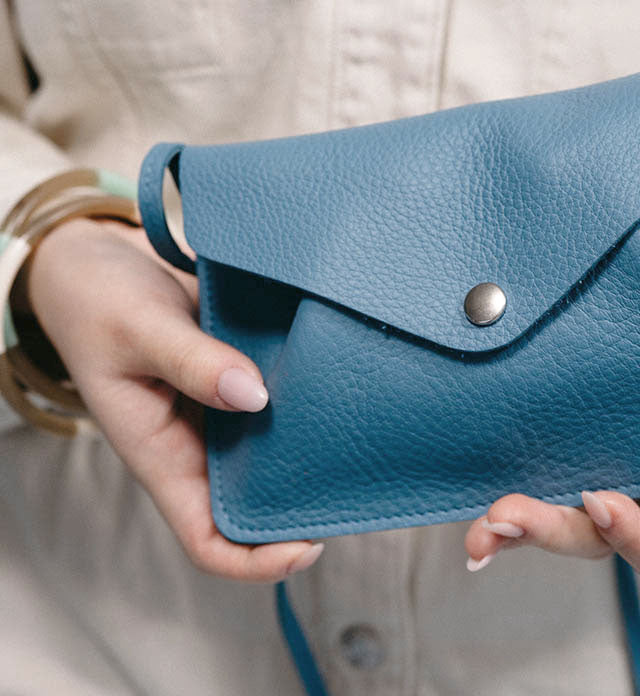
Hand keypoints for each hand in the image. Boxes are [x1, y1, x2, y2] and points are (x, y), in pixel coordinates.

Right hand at [19, 216, 322, 581]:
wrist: (101, 258)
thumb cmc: (99, 303)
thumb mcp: (135, 331)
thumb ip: (190, 362)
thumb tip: (255, 394)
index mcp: (164, 454)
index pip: (209, 539)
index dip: (257, 559)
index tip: (311, 543)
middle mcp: (202, 438)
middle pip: (259, 497)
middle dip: (304, 499)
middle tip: (357, 474)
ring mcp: (228, 404)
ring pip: (279, 441)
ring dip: (315, 437)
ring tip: (362, 421)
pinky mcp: (248, 365)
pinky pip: (286, 388)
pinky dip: (313, 383)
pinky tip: (342, 363)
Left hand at [465, 303, 639, 577]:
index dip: (632, 533)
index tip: (603, 497)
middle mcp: (636, 500)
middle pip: (588, 537)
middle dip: (548, 531)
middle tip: (503, 515)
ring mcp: (594, 477)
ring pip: (548, 517)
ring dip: (508, 522)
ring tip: (474, 525)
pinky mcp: (558, 449)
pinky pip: (524, 475)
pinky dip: (492, 485)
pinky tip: (460, 485)